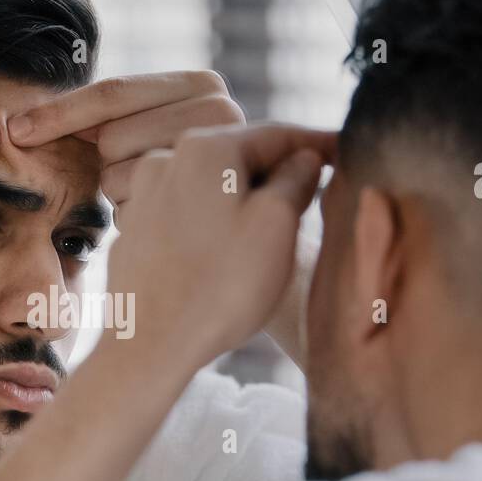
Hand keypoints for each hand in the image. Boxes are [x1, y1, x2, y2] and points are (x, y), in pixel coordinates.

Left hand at [7, 71, 244, 221]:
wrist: (231, 234)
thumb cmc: (174, 175)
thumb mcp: (143, 130)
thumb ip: (107, 116)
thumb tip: (20, 124)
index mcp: (202, 85)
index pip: (115, 92)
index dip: (59, 112)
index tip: (16, 131)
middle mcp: (221, 112)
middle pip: (113, 138)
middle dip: (106, 161)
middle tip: (130, 173)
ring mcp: (217, 159)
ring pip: (118, 175)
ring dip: (119, 193)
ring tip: (148, 196)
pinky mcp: (204, 204)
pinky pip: (131, 210)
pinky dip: (130, 217)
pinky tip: (156, 219)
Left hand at [105, 124, 331, 368]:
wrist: (150, 347)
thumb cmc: (222, 288)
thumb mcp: (278, 226)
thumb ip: (297, 180)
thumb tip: (305, 158)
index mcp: (206, 147)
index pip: (277, 133)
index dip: (318, 142)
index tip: (347, 149)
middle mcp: (166, 160)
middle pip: (239, 157)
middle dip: (278, 172)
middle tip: (317, 192)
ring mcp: (143, 197)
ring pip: (211, 186)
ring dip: (244, 199)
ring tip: (274, 229)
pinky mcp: (134, 233)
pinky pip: (185, 216)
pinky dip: (212, 224)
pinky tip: (229, 252)